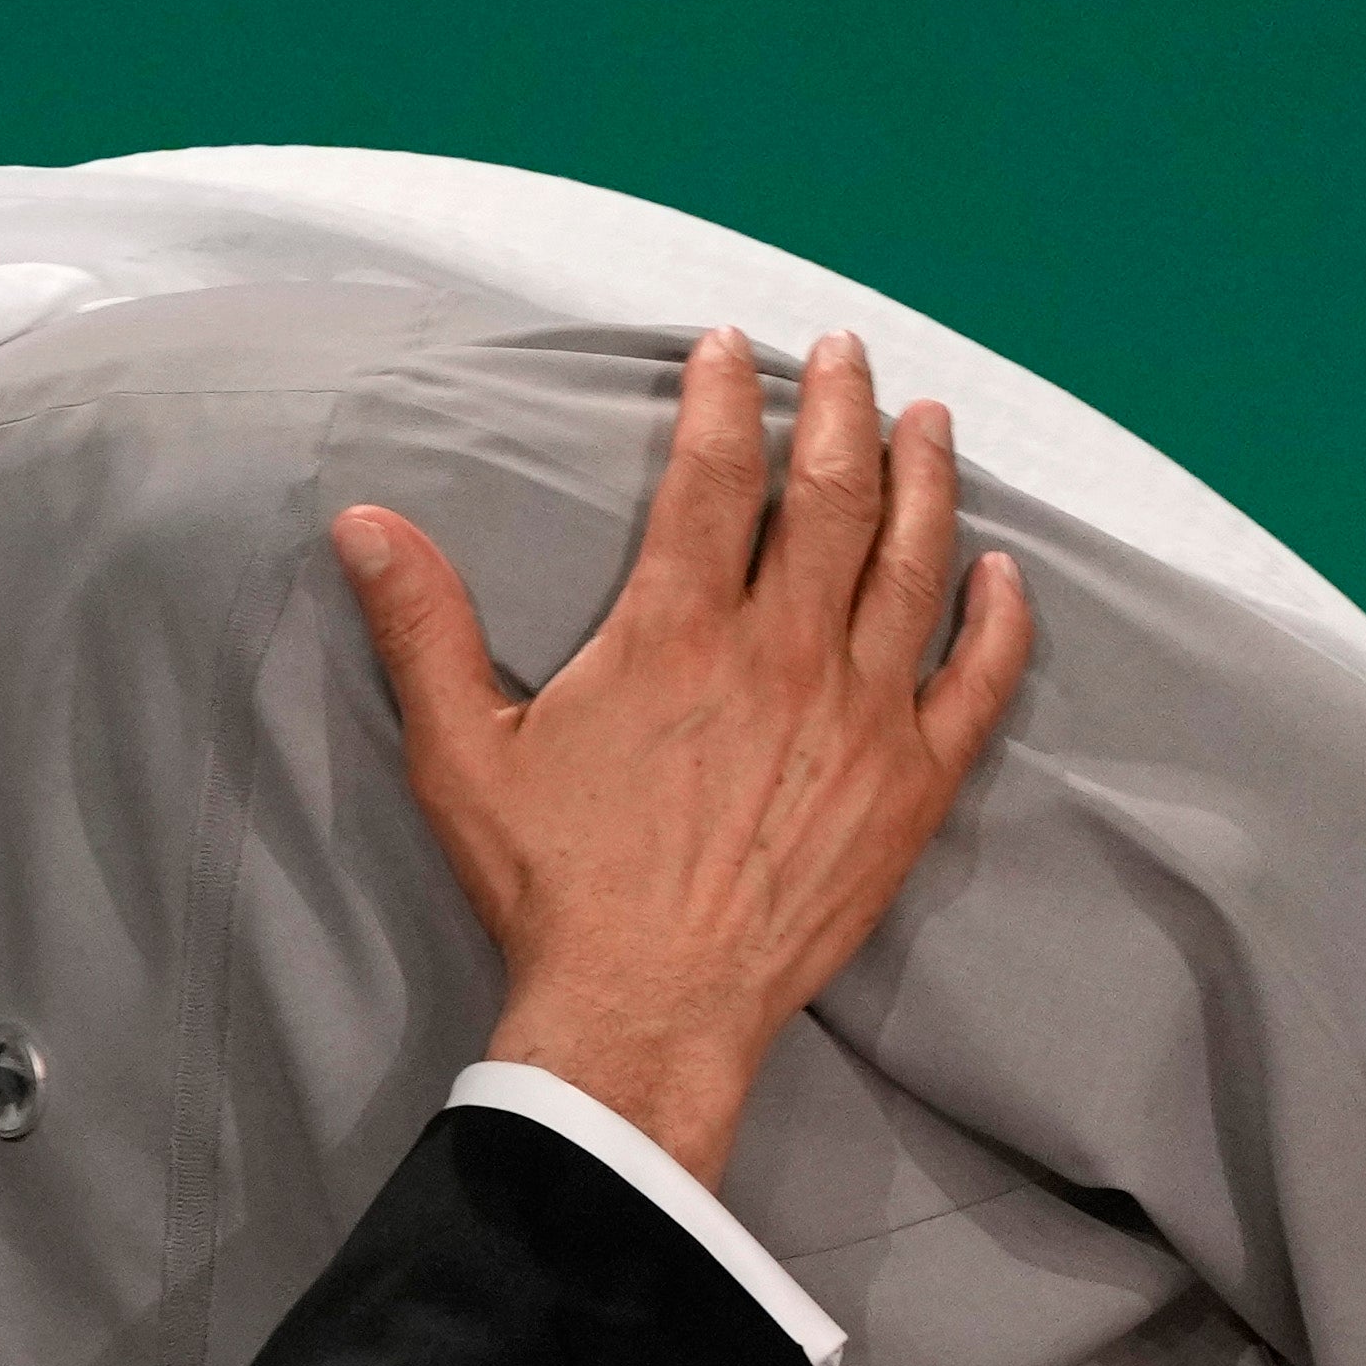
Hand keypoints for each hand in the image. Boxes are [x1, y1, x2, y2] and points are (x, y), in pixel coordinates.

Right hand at [341, 326, 1034, 1185]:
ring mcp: (859, 716)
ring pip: (912, 562)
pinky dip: (997, 619)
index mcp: (676, 632)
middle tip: (846, 356)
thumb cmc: (555, 891)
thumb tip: (363, 524)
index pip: (714, 475)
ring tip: (926, 421)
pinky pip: (977, 682)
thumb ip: (422, 629)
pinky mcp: (908, 785)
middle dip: (840, 407)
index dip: (722, 398)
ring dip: (926, 478)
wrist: (645, 1014)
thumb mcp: (462, 756)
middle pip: (833, 493)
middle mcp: (782, 653)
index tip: (726, 351)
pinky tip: (1002, 574)